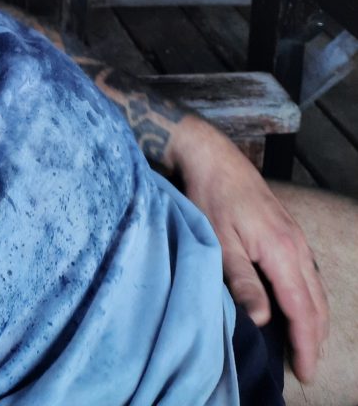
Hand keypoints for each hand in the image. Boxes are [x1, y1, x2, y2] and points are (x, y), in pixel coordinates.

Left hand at [166, 114, 328, 382]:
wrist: (209, 153)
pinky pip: (307, 271)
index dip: (305, 343)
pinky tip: (297, 301)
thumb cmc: (210, 195)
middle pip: (316, 302)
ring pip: (315, 287)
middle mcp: (296, 245)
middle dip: (314, 337)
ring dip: (314, 317)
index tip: (304, 372)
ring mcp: (294, 235)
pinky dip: (308, 295)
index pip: (303, 310)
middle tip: (305, 366)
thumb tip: (262, 320)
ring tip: (304, 342)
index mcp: (283, 252)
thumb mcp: (220, 241)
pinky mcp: (286, 228)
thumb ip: (243, 282)